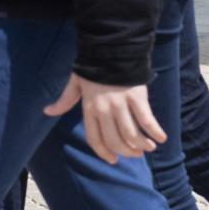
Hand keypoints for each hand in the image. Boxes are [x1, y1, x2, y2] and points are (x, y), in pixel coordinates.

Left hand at [44, 74, 165, 163]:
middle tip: (135, 153)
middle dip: (126, 152)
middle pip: (115, 140)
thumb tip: (47, 111)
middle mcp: (104, 109)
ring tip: (148, 147)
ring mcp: (120, 103)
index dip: (104, 153)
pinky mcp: (136, 97)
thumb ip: (64, 101)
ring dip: (142, 145)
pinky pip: (146, 119)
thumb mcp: (75, 84)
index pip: (94, 138)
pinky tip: (161, 138)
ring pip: (131, 134)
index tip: (113, 160)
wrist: (110, 49)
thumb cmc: (92, 68)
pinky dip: (155, 131)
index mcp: (89, 108)